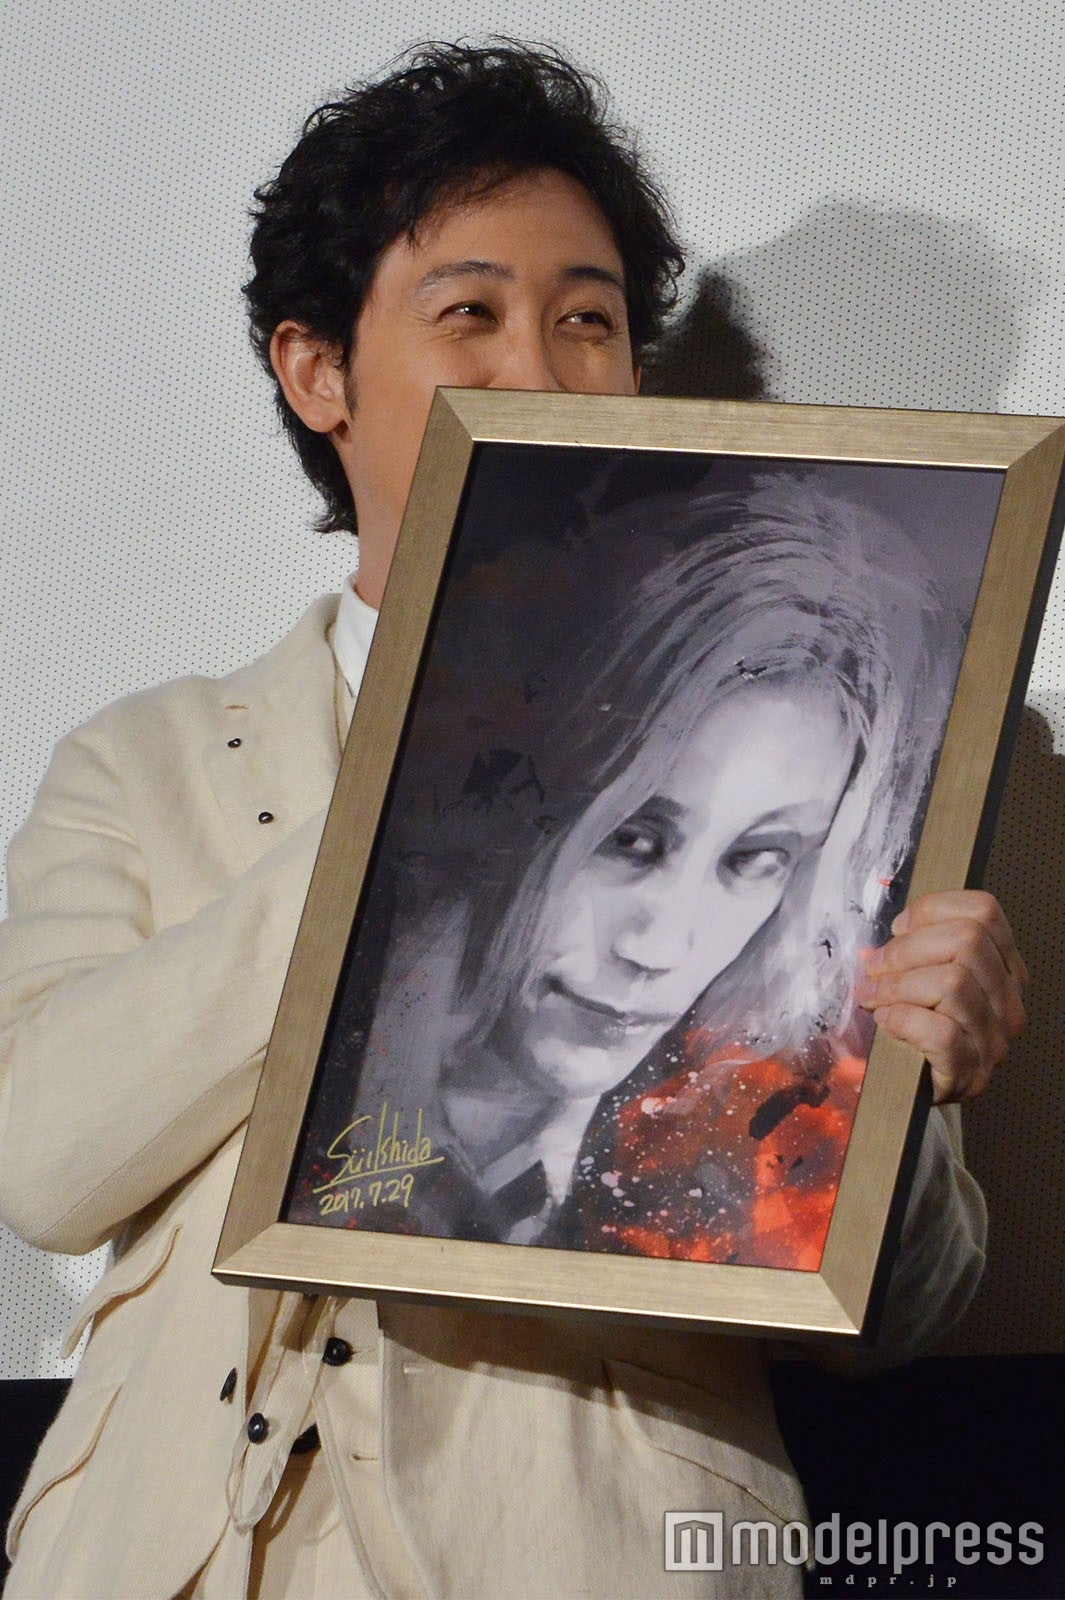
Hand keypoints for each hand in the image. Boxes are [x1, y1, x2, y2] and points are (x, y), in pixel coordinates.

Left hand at [854, 889, 1026, 1103]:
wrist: (911, 1088)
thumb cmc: (913, 1026)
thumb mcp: (923, 975)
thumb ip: (915, 946)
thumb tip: (892, 932)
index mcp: (1003, 967)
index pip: (985, 912)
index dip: (934, 910)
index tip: (899, 927)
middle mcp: (1008, 1000)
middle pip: (968, 940)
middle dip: (907, 949)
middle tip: (876, 967)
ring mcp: (994, 1037)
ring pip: (953, 983)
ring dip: (897, 986)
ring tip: (873, 996)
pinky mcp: (970, 1070)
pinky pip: (940, 1032)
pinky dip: (903, 1020)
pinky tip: (887, 1021)